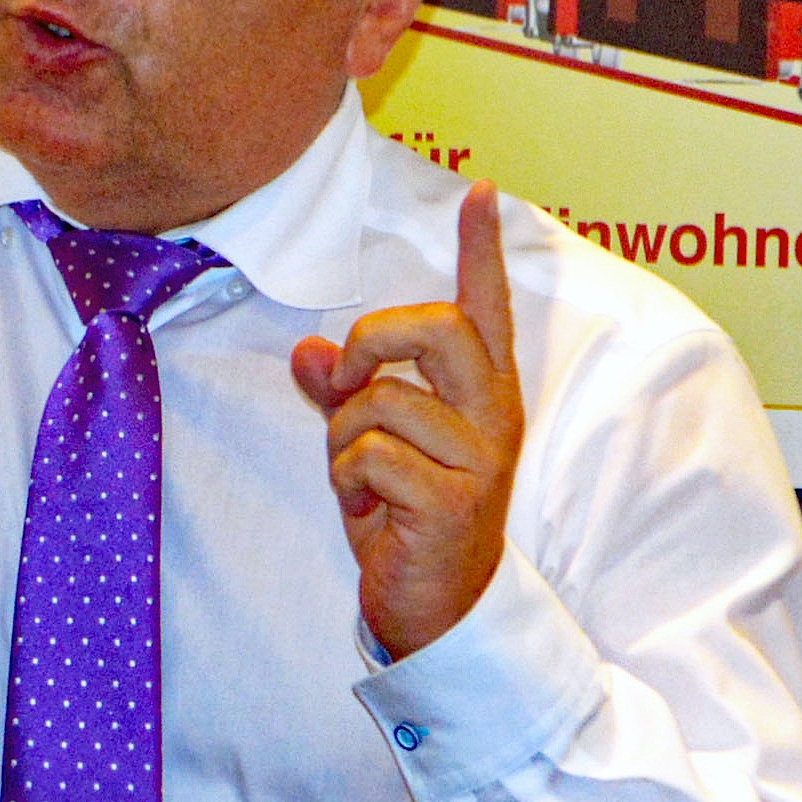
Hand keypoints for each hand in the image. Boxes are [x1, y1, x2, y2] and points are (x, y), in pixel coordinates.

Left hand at [291, 180, 522, 658]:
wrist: (436, 608)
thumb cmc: (408, 516)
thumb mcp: (370, 443)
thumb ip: (345, 392)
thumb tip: (307, 351)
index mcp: (481, 393)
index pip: (487, 308)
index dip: (482, 249)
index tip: (483, 193)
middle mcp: (494, 416)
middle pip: (439, 328)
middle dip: (375, 340)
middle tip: (348, 378)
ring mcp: (481, 458)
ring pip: (385, 399)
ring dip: (345, 436)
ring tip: (359, 476)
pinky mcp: (456, 499)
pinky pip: (372, 454)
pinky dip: (348, 477)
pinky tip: (366, 509)